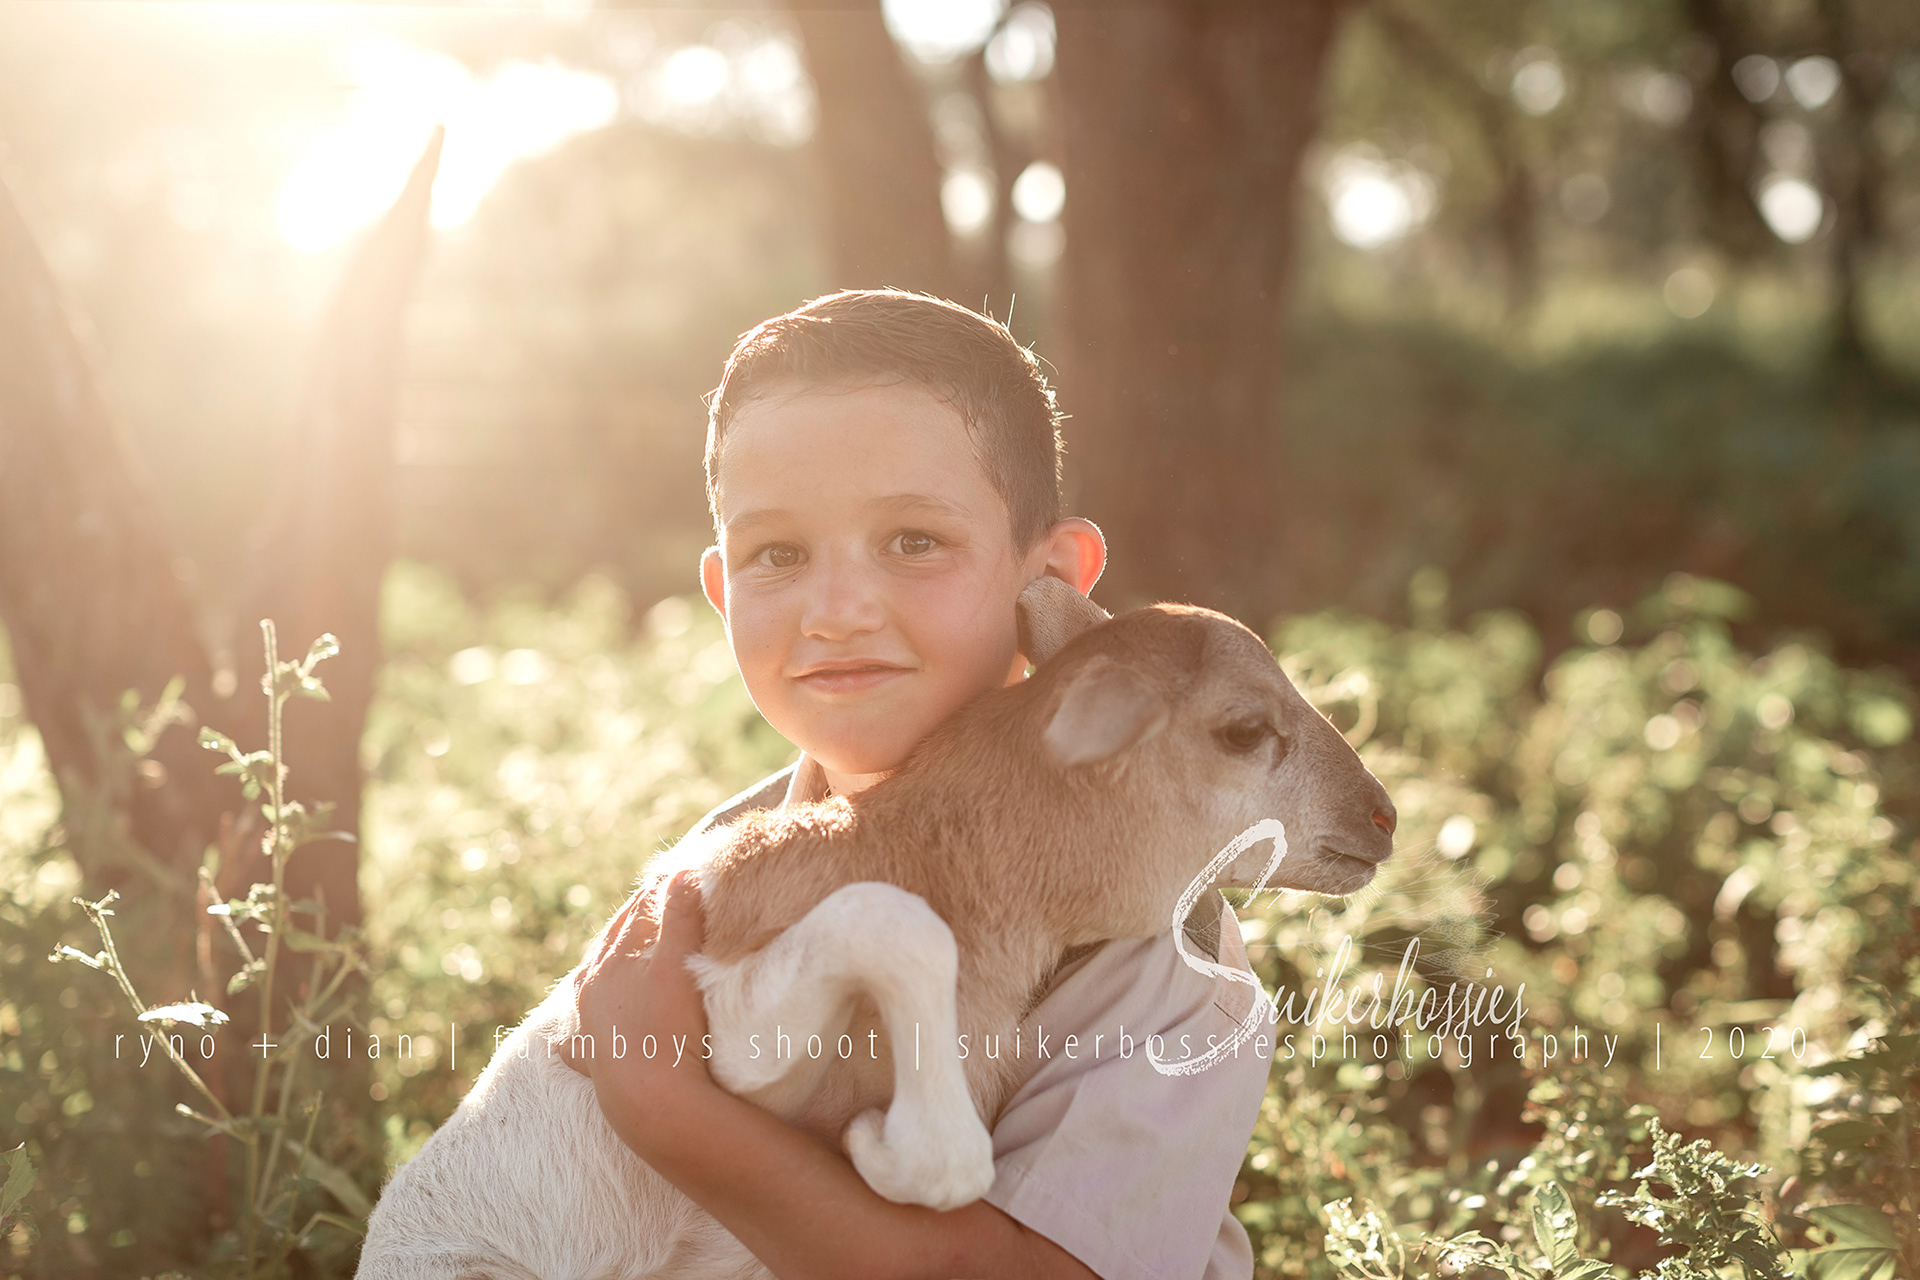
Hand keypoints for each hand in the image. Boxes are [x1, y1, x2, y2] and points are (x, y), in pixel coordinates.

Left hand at [563, 870, 711, 1105]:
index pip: (633, 916)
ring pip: (588, 989)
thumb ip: (680, 914)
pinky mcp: (592, 1065)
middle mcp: (589, 992)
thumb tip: (680, 870)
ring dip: (602, 971)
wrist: (651, 1101)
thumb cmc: (667, 1027)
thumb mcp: (678, 962)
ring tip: (609, 961)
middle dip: (627, 926)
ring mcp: (588, 1030)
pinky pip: (577, 1045)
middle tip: (644, 906)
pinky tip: (573, 1036)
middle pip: (607, 948)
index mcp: (608, 963)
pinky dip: (577, 1035)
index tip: (668, 875)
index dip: (653, 893)